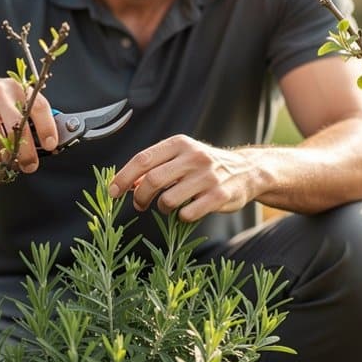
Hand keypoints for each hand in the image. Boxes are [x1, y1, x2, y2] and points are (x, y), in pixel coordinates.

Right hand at [0, 74, 58, 172]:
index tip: (51, 145)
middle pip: (18, 129)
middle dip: (26, 153)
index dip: (47, 128)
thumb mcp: (8, 99)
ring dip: (3, 159)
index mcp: (15, 88)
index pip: (38, 107)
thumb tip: (49, 144)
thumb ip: (27, 117)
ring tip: (6, 164)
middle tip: (29, 166)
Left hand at [109, 135, 260, 221]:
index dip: (123, 177)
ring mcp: (208, 177)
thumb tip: (127, 184)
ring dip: (161, 208)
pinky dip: (181, 217)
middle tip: (139, 205)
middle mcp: (194, 157)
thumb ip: (156, 166)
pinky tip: (186, 211)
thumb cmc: (205, 166)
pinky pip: (187, 213)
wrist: (248, 171)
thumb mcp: (182, 157)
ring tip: (166, 206)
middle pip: (152, 180)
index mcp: (180, 144)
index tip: (113, 192)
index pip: (143, 160)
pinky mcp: (219, 196)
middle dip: (139, 196)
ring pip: (168, 200)